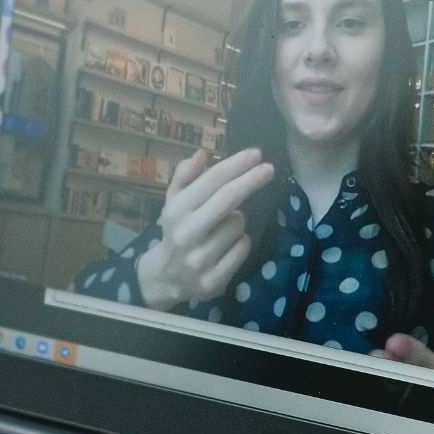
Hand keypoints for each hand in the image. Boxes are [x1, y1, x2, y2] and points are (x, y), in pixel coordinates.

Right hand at [134, 148, 276, 310]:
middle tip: (268, 169)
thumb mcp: (174, 202)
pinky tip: (226, 246)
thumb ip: (185, 177)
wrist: (165, 277)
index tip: (256, 154)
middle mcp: (186, 233)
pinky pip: (243, 248)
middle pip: (228, 199)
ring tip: (221, 227)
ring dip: (237, 221)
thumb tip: (201, 154)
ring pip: (239, 224)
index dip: (236, 165)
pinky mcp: (213, 279)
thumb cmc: (176, 230)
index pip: (211, 181)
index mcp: (176, 211)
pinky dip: (240, 243)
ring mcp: (200, 258)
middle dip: (251, 180)